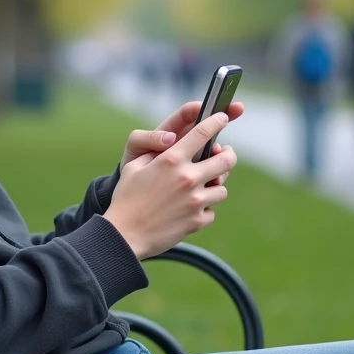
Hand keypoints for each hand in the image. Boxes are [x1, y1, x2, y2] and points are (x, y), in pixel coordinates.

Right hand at [105, 112, 238, 259]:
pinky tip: (190, 209)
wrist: (124, 235)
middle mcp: (187, 178)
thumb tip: (172, 144)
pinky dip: (204, 209)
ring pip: (222, 188)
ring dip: (214, 186)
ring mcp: (195, 200)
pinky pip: (211, 211)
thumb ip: (157, 153)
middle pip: (226, 160)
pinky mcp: (197, 221)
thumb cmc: (126, 199)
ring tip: (204, 187)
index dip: (216, 121)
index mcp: (171, 160)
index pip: (203, 132)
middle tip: (225, 154)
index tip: (223, 118)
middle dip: (228, 155)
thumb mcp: (134, 167)